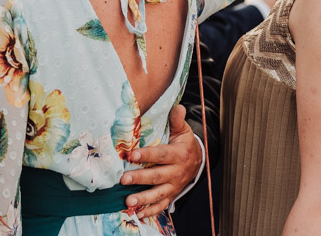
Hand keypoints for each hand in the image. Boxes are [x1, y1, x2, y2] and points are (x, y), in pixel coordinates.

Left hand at [120, 104, 201, 218]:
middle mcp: (176, 172)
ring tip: (128, 202)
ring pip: (158, 194)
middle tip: (123, 179)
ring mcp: (174, 186)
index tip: (132, 155)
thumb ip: (177, 120)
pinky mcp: (171, 195)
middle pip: (157, 176)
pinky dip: (150, 211)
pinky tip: (138, 214)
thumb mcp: (183, 131)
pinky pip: (161, 205)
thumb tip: (177, 107)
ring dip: (143, 199)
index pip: (161, 155)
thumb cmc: (184, 143)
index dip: (147, 155)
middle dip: (140, 178)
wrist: (197, 161)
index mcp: (178, 155)